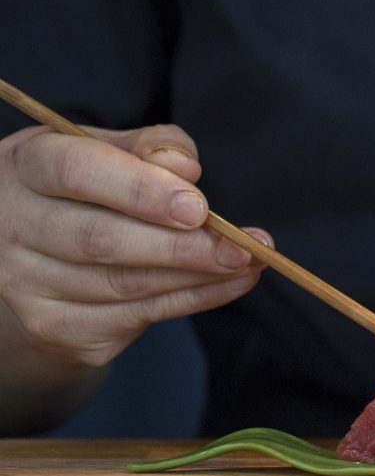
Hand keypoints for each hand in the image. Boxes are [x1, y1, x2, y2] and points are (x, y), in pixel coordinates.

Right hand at [0, 123, 271, 370]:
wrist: (36, 256)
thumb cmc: (85, 187)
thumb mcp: (107, 149)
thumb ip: (148, 147)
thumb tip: (185, 169)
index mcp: (25, 166)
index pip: (78, 172)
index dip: (140, 189)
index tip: (198, 205)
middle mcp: (13, 226)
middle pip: (100, 240)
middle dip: (180, 245)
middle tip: (242, 245)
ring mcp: (25, 284)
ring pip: (121, 285)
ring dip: (196, 276)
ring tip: (249, 261)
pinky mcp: (53, 327)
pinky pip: (133, 316)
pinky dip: (192, 300)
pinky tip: (231, 284)